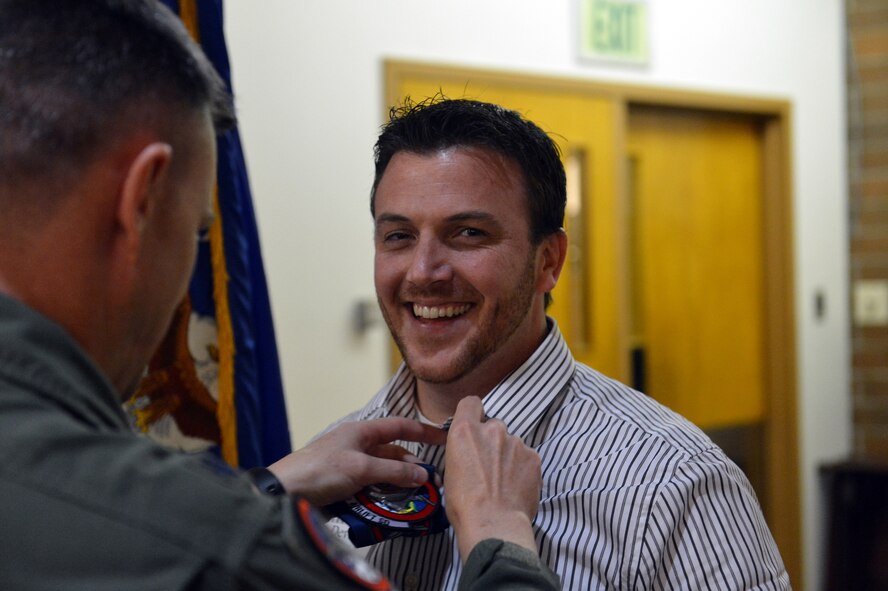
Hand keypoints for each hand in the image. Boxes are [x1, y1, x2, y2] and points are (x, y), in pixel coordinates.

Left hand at [267, 417, 445, 505]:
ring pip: (383, 471)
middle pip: (393, 453)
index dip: (423, 431)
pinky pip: (371, 486)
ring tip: (415, 495)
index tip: (443, 438)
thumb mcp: (361, 469)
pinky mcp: (344, 484)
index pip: (399, 426)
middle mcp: (357, 445)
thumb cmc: (321, 470)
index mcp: (361, 431)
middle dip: (412, 465)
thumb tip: (423, 474)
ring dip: (398, 482)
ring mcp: (350, 465)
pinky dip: (384, 493)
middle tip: (430, 481)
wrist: (285, 491)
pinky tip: (392, 503)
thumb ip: (393, 471)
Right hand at [443, 396, 541, 559]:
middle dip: (492, 442)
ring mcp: (516, 442)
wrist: (493, 524)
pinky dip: (522, 468)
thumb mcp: (450, 472)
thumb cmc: (464, 505)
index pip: (470, 403)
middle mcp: (492, 430)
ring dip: (508, 456)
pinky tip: (516, 487)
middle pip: (493, 426)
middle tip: (489, 466)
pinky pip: (527, 457)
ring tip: (504, 482)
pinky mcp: (534, 456)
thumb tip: (470, 455)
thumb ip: (462, 452)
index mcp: (465, 431)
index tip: (474, 426)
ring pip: (512, 444)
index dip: (473, 413)